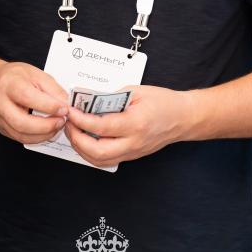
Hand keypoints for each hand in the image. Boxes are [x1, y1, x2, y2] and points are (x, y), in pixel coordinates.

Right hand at [0, 61, 68, 143]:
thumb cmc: (16, 77)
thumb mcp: (37, 74)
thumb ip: (52, 89)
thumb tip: (66, 104)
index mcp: (10, 84)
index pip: (28, 97)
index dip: (48, 106)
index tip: (64, 108)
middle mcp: (1, 103)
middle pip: (22, 122)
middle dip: (46, 126)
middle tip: (62, 121)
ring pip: (21, 135)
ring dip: (43, 135)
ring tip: (57, 126)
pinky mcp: (2, 128)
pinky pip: (20, 138)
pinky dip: (37, 137)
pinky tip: (47, 130)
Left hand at [64, 85, 190, 167]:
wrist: (183, 118)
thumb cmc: (163, 102)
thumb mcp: (135, 91)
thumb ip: (110, 96)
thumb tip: (87, 98)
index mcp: (135, 123)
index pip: (101, 126)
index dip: (81, 120)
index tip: (70, 111)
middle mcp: (133, 142)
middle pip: (97, 152)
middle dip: (76, 139)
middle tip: (69, 123)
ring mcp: (132, 152)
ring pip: (99, 161)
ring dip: (81, 148)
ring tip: (74, 131)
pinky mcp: (131, 156)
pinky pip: (106, 160)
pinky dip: (91, 152)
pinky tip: (86, 139)